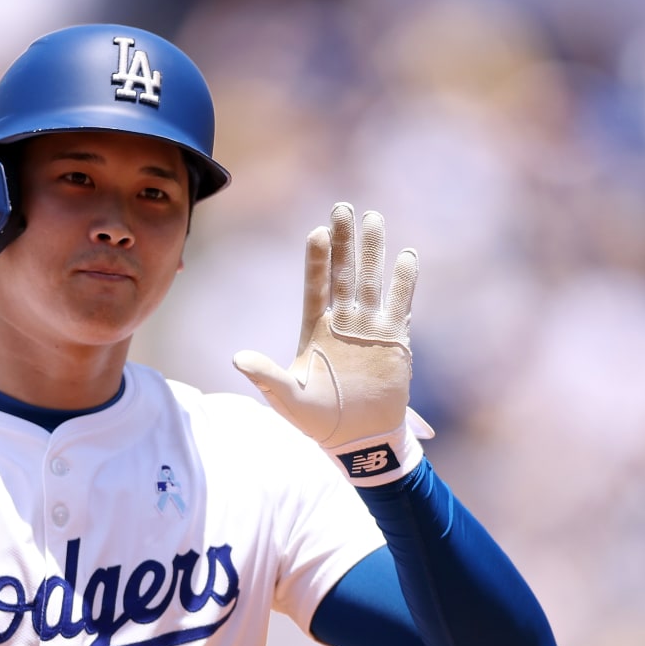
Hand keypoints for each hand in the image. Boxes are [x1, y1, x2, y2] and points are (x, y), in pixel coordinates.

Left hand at [233, 204, 418, 451]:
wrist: (356, 438)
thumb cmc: (316, 419)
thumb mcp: (286, 398)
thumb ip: (266, 376)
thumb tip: (237, 358)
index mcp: (314, 329)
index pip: (315, 287)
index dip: (317, 260)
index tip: (318, 231)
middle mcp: (342, 322)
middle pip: (343, 274)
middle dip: (344, 242)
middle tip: (344, 207)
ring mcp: (369, 329)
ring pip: (371, 282)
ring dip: (373, 252)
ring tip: (374, 219)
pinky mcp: (394, 341)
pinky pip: (399, 306)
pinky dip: (404, 283)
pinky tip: (407, 256)